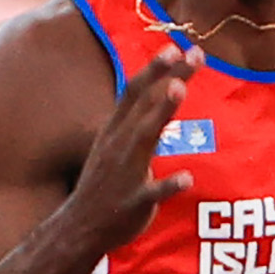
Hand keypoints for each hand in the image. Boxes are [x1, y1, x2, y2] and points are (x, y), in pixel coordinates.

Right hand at [56, 38, 200, 252]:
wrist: (81, 227)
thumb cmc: (107, 185)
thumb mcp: (119, 147)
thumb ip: (139, 123)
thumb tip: (158, 99)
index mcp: (116, 131)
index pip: (136, 92)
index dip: (155, 68)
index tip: (177, 46)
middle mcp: (119, 144)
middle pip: (145, 103)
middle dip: (168, 76)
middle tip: (193, 53)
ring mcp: (124, 171)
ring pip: (144, 137)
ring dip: (161, 112)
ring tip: (180, 88)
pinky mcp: (132, 202)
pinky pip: (151, 193)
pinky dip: (168, 185)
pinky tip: (187, 178)